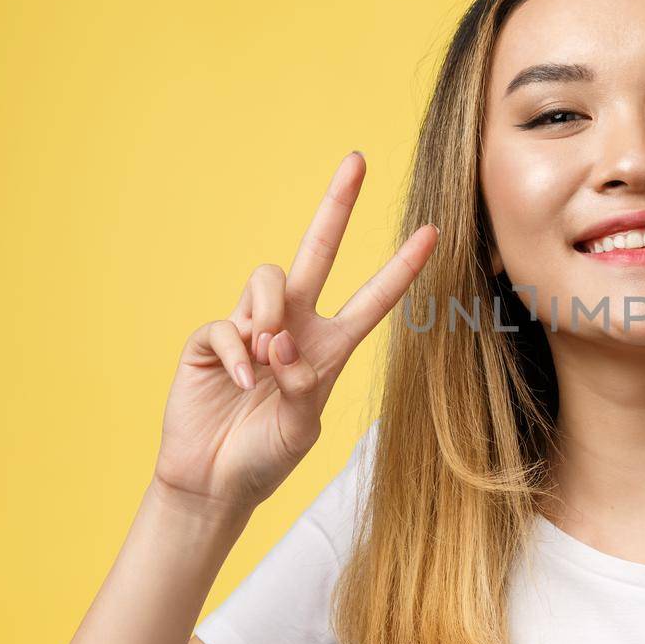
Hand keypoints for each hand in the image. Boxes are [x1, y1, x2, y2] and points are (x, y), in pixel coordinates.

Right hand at [150, 151, 436, 518]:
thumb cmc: (265, 457)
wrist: (214, 483)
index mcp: (329, 346)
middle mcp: (293, 325)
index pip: (373, 298)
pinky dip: (237, 352)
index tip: (433, 232)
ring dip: (272, 314)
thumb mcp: (301, 427)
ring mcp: (251, 327)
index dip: (402, 267)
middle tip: (356, 160)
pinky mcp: (211, 339)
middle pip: (317, 251)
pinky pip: (228, 324)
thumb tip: (280, 341)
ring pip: (269, 278)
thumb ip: (302, 384)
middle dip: (335, 205)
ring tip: (266, 358)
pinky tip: (240, 381)